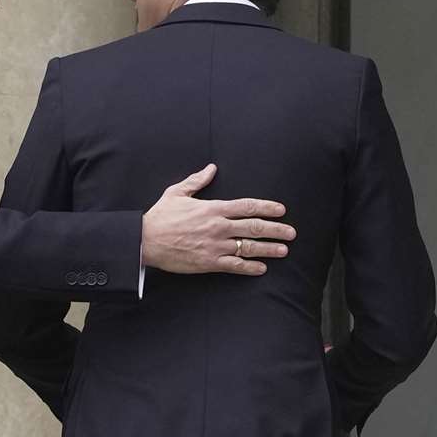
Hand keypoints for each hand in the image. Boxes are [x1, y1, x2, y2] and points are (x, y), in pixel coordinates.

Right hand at [141, 164, 295, 275]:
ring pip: (249, 247)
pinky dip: (250, 267)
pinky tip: (261, 268)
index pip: (247, 206)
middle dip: (276, 229)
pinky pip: (235, 266)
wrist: (146, 240)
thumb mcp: (177, 193)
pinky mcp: (209, 262)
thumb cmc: (160, 216)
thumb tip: (211, 168)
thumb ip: (197, 181)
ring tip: (283, 251)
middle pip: (254, 227)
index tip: (281, 210)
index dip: (267, 207)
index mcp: (213, 208)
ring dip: (269, 249)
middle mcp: (218, 226)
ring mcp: (215, 245)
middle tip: (291, 232)